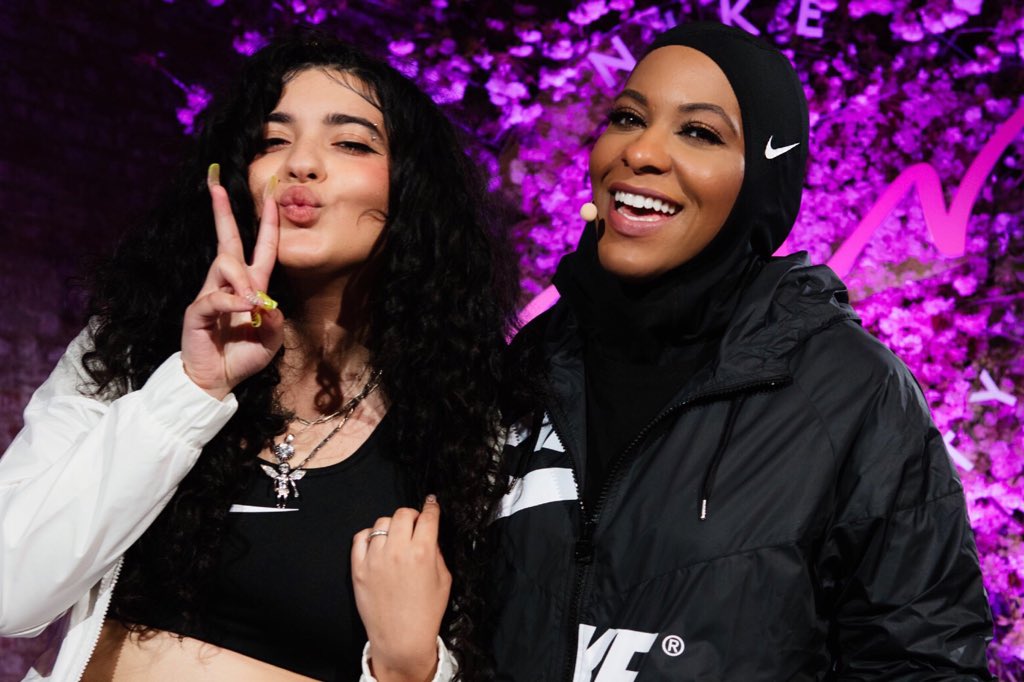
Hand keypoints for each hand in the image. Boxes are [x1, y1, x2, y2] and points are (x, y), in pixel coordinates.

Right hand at [181, 166, 282, 398]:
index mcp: (251, 287)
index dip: (266, 223)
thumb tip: (265, 302)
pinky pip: (215, 297)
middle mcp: (229, 284)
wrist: (217, 381)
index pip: (260, 248)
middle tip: (216, 184)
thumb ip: (274, 320)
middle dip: (223, 212)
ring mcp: (211, 294)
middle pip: (227, 240)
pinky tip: (244, 309)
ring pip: (225, 265)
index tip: (270, 197)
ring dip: (242, 279)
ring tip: (253, 304)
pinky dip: (232, 302)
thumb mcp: (271, 340)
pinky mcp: (198, 311)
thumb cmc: (243, 357)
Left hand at [352, 496, 450, 681]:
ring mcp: (375, 559)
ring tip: (396, 538)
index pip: (427, 517)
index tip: (432, 504)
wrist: (401, 638)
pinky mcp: (358, 569)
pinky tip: (378, 544)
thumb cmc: (425, 612)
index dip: (432, 507)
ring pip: (381, 523)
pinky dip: (369, 536)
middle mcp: (397, 551)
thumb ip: (437, 552)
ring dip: (392, 526)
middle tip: (415, 524)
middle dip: (412, 515)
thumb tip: (430, 536)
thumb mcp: (444, 579)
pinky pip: (360, 538)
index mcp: (422, 552)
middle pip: (403, 514)